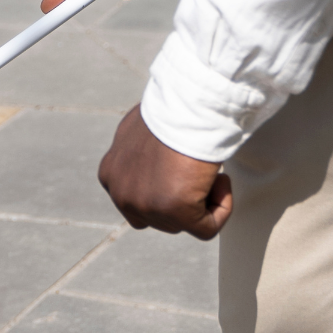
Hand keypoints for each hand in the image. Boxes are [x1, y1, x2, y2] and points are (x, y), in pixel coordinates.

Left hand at [99, 106, 232, 239]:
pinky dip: (221, 209)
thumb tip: (156, 159)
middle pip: (159, 216)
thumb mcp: (142, 128)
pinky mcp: (175, 212)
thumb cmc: (172, 107)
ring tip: (208, 168)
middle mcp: (122, 194)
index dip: (165, 187)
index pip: (138, 200)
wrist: (187, 104)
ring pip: (183, 223)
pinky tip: (222, 180)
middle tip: (196, 166)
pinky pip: (206, 228)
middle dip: (183, 196)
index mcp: (110, 175)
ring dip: (202, 199)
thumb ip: (141, 152)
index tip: (181, 164)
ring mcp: (146, 206)